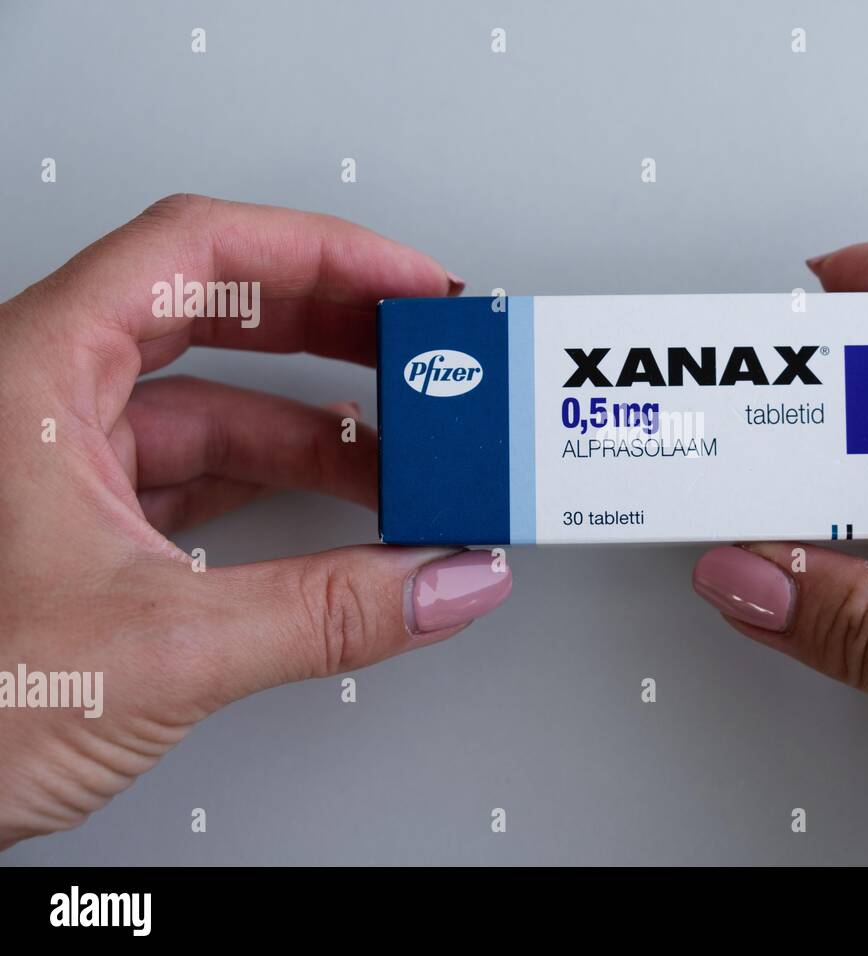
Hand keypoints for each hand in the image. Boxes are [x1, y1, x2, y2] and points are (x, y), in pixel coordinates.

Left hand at [0, 195, 511, 847]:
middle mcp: (41, 400)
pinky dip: (275, 488)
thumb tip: (440, 582)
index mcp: (33, 373)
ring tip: (404, 457)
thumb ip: (329, 612)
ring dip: (316, 431)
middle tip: (420, 350)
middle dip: (334, 332)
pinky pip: (197, 475)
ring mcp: (57, 464)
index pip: (201, 248)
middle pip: (216, 311)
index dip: (324, 251)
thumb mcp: (162, 646)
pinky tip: (341, 514)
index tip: (406, 283)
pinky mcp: (76, 529)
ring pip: (212, 405)